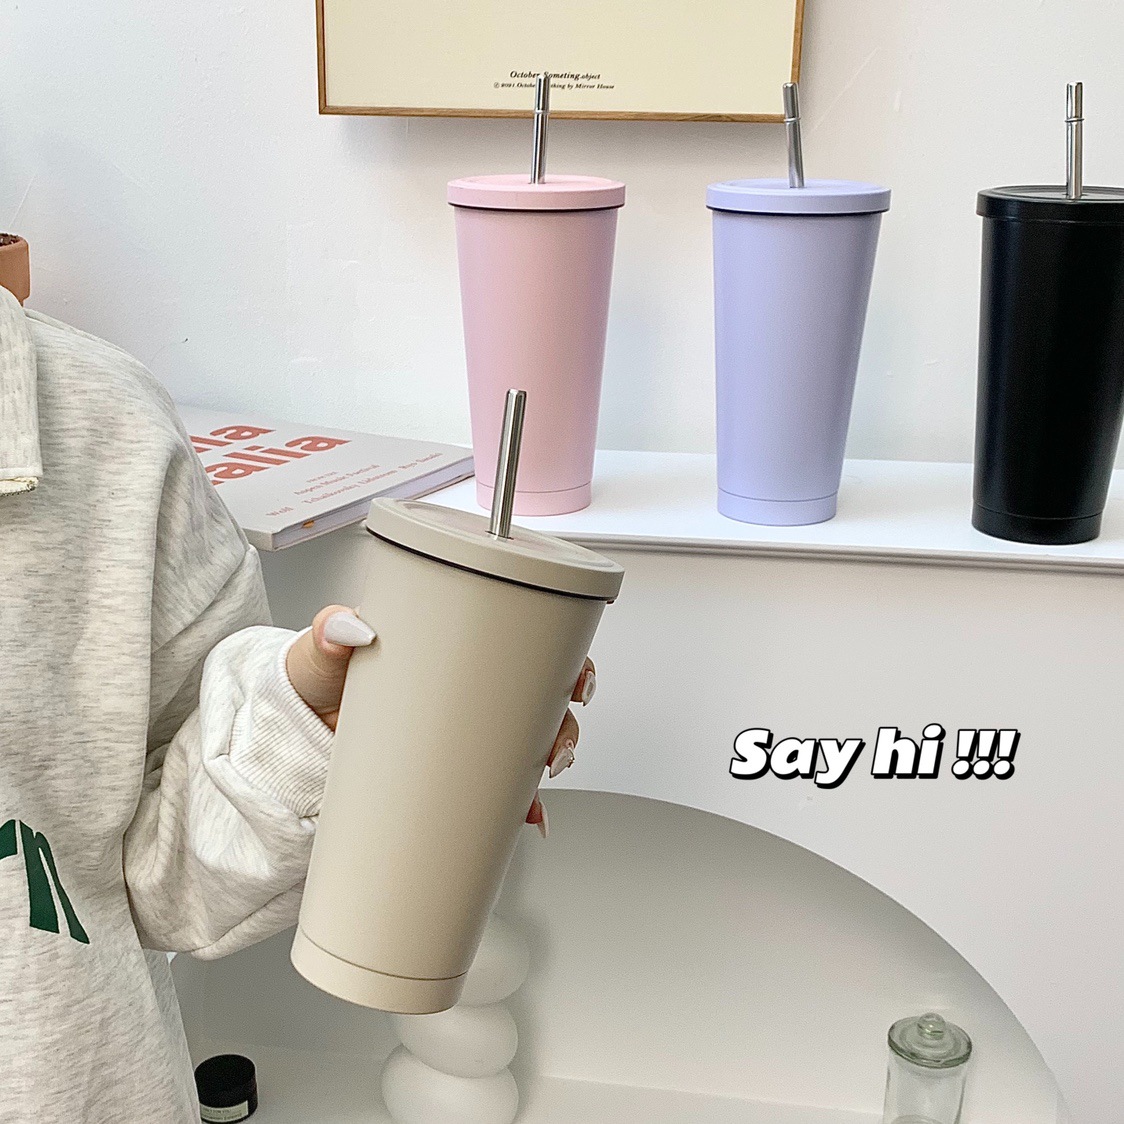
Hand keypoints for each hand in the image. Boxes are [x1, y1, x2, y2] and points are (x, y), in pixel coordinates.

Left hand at [286, 606, 596, 838]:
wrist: (291, 734)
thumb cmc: (315, 680)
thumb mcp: (323, 653)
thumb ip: (331, 631)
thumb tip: (351, 627)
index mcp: (452, 646)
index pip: (525, 641)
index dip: (564, 660)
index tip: (576, 681)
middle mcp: (467, 689)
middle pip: (542, 699)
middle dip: (566, 724)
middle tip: (556, 747)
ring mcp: (462, 733)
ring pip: (529, 744)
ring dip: (548, 762)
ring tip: (540, 783)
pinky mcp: (448, 773)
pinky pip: (499, 788)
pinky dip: (519, 805)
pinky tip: (526, 817)